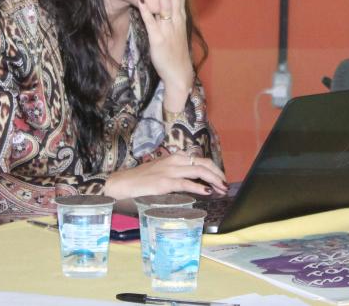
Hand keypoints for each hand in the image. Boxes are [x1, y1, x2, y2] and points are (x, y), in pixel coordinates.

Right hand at [102, 152, 227, 198]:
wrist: (122, 183)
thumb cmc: (142, 178)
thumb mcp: (162, 170)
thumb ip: (177, 172)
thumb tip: (194, 180)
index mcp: (175, 157)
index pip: (200, 159)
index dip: (214, 169)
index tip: (221, 179)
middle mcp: (174, 161)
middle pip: (204, 163)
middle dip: (218, 174)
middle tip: (225, 185)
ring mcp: (170, 171)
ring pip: (198, 171)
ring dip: (214, 180)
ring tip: (221, 189)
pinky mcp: (165, 183)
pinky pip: (186, 183)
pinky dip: (199, 187)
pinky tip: (207, 191)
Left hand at [136, 0, 194, 107]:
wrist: (179, 74)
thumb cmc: (176, 55)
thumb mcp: (176, 34)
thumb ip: (171, 20)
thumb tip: (165, 8)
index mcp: (180, 21)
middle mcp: (175, 23)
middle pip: (176, 0)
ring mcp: (167, 31)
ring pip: (165, 9)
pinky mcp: (158, 40)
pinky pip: (151, 23)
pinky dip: (146, 11)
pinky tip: (142, 0)